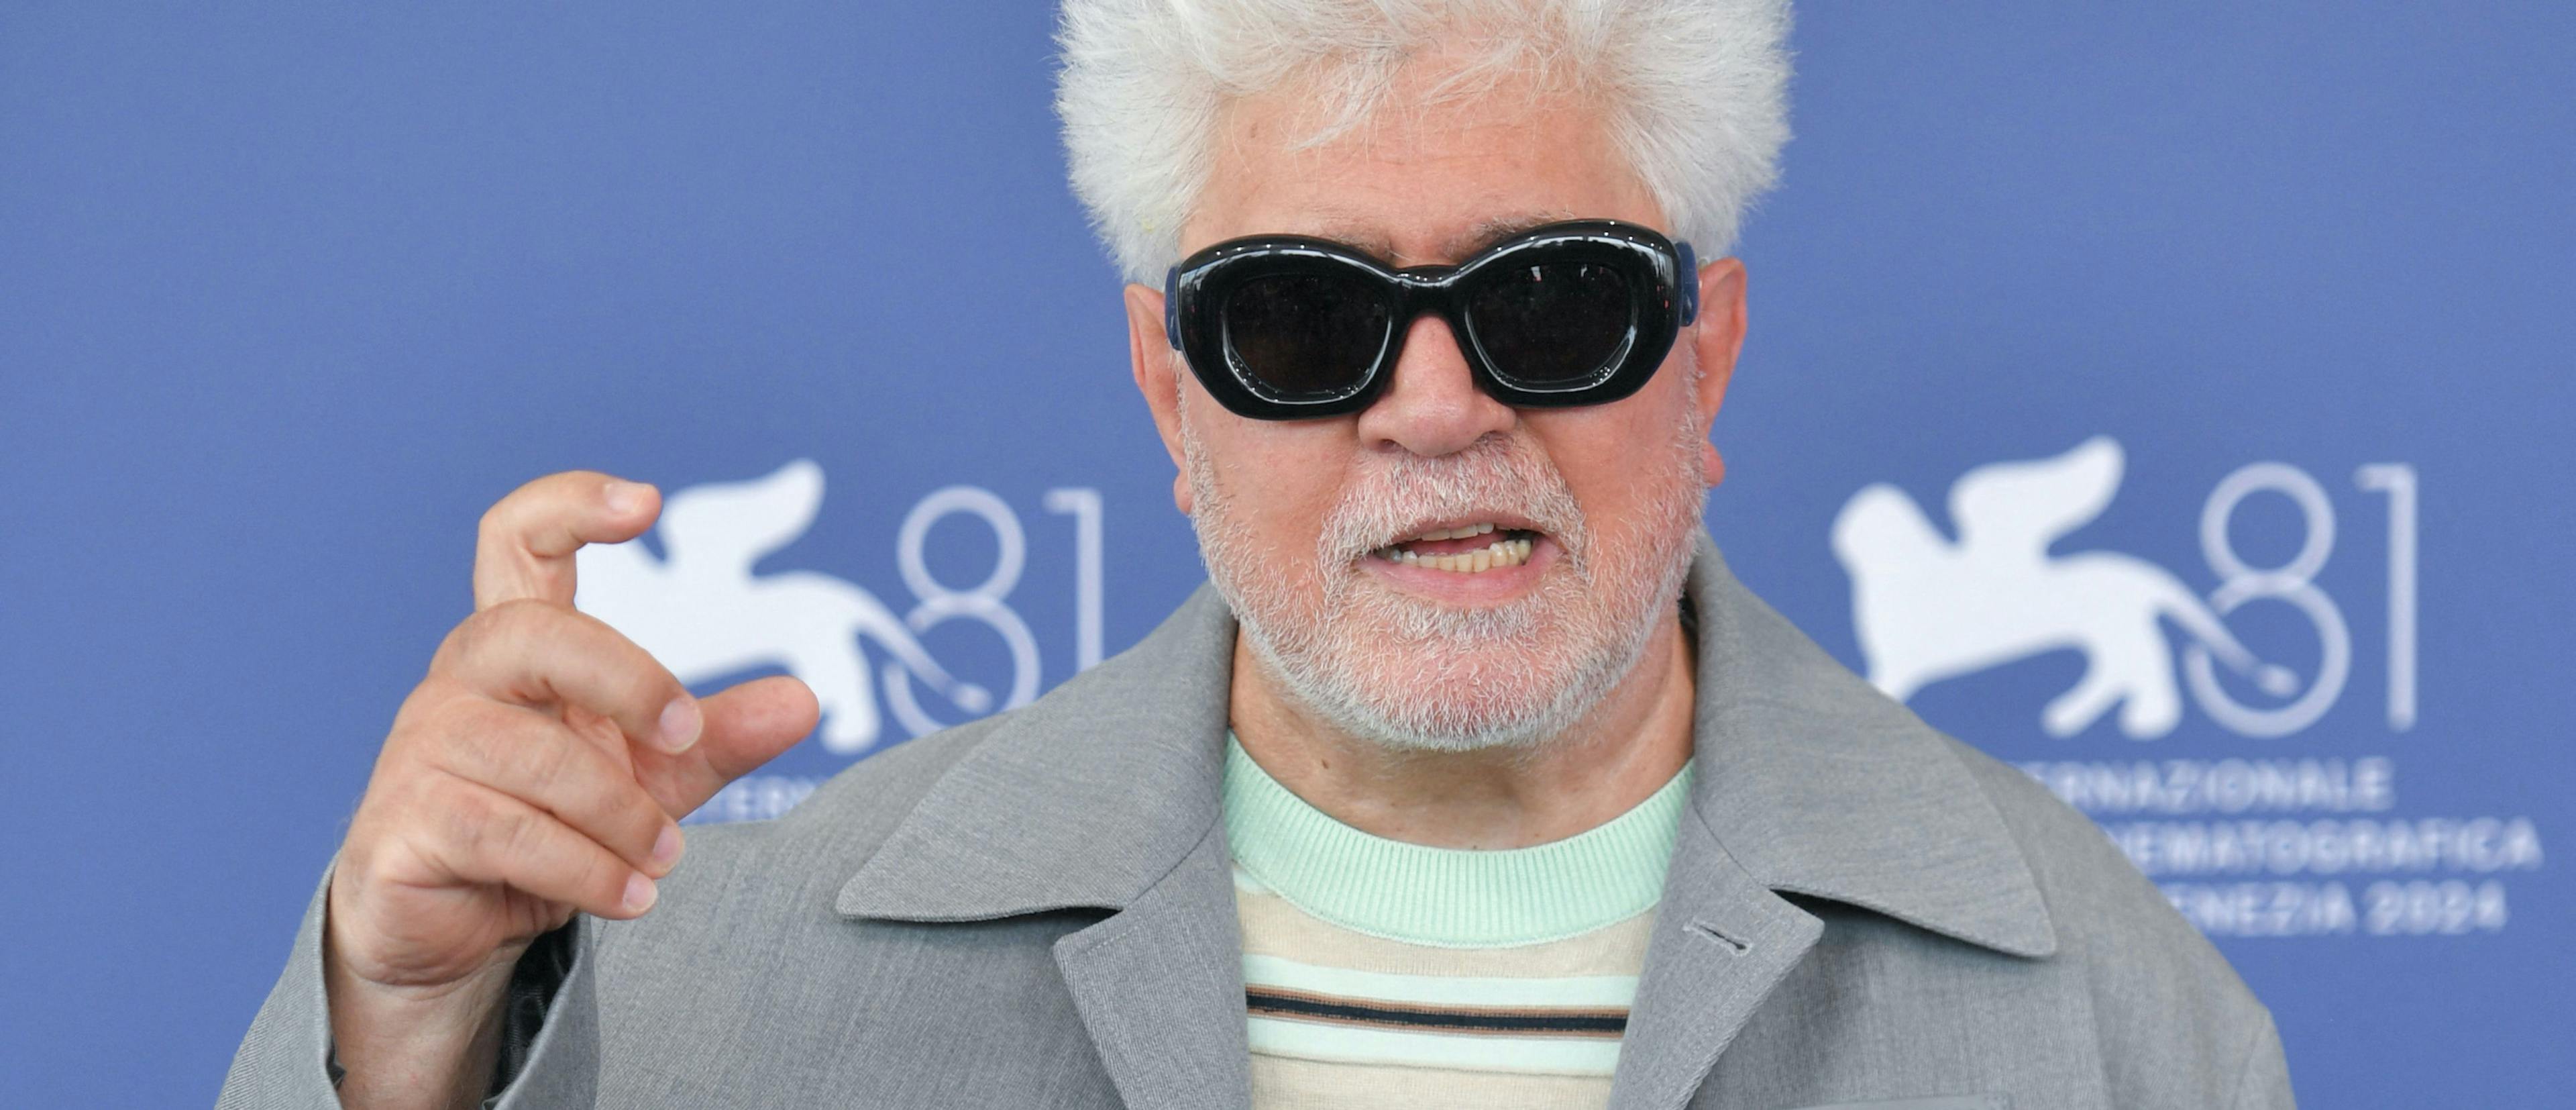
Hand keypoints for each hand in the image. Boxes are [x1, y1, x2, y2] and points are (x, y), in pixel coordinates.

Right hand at [321, 471, 817, 1108]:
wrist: (461, 935)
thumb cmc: (552, 830)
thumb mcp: (650, 778)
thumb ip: (717, 737)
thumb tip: (805, 700)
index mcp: (517, 647)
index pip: (517, 540)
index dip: (570, 505)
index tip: (647, 500)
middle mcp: (461, 681)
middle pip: (536, 636)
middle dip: (628, 680)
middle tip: (685, 732)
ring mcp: (420, 750)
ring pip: (535, 758)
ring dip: (620, 815)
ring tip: (660, 858)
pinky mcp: (403, 824)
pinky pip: (506, 832)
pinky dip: (586, 868)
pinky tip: (630, 896)